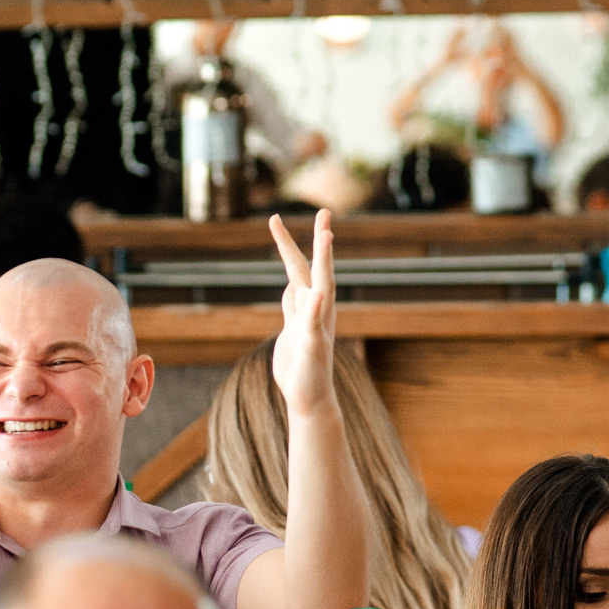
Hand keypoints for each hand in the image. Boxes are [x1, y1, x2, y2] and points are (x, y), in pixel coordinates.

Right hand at [268, 209, 338, 419]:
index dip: (324, 251)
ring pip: (298, 278)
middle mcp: (315, 308)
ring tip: (282, 230)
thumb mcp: (312, 349)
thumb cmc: (312, 377)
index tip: (326, 227)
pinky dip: (289, 286)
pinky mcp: (294, 329)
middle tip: (324, 211)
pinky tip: (289, 283)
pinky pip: (291, 301)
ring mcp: (304, 317)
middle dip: (315, 239)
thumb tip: (314, 294)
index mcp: (321, 311)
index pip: (323, 274)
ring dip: (293, 254)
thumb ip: (311, 321)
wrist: (309, 398)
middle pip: (312, 267)